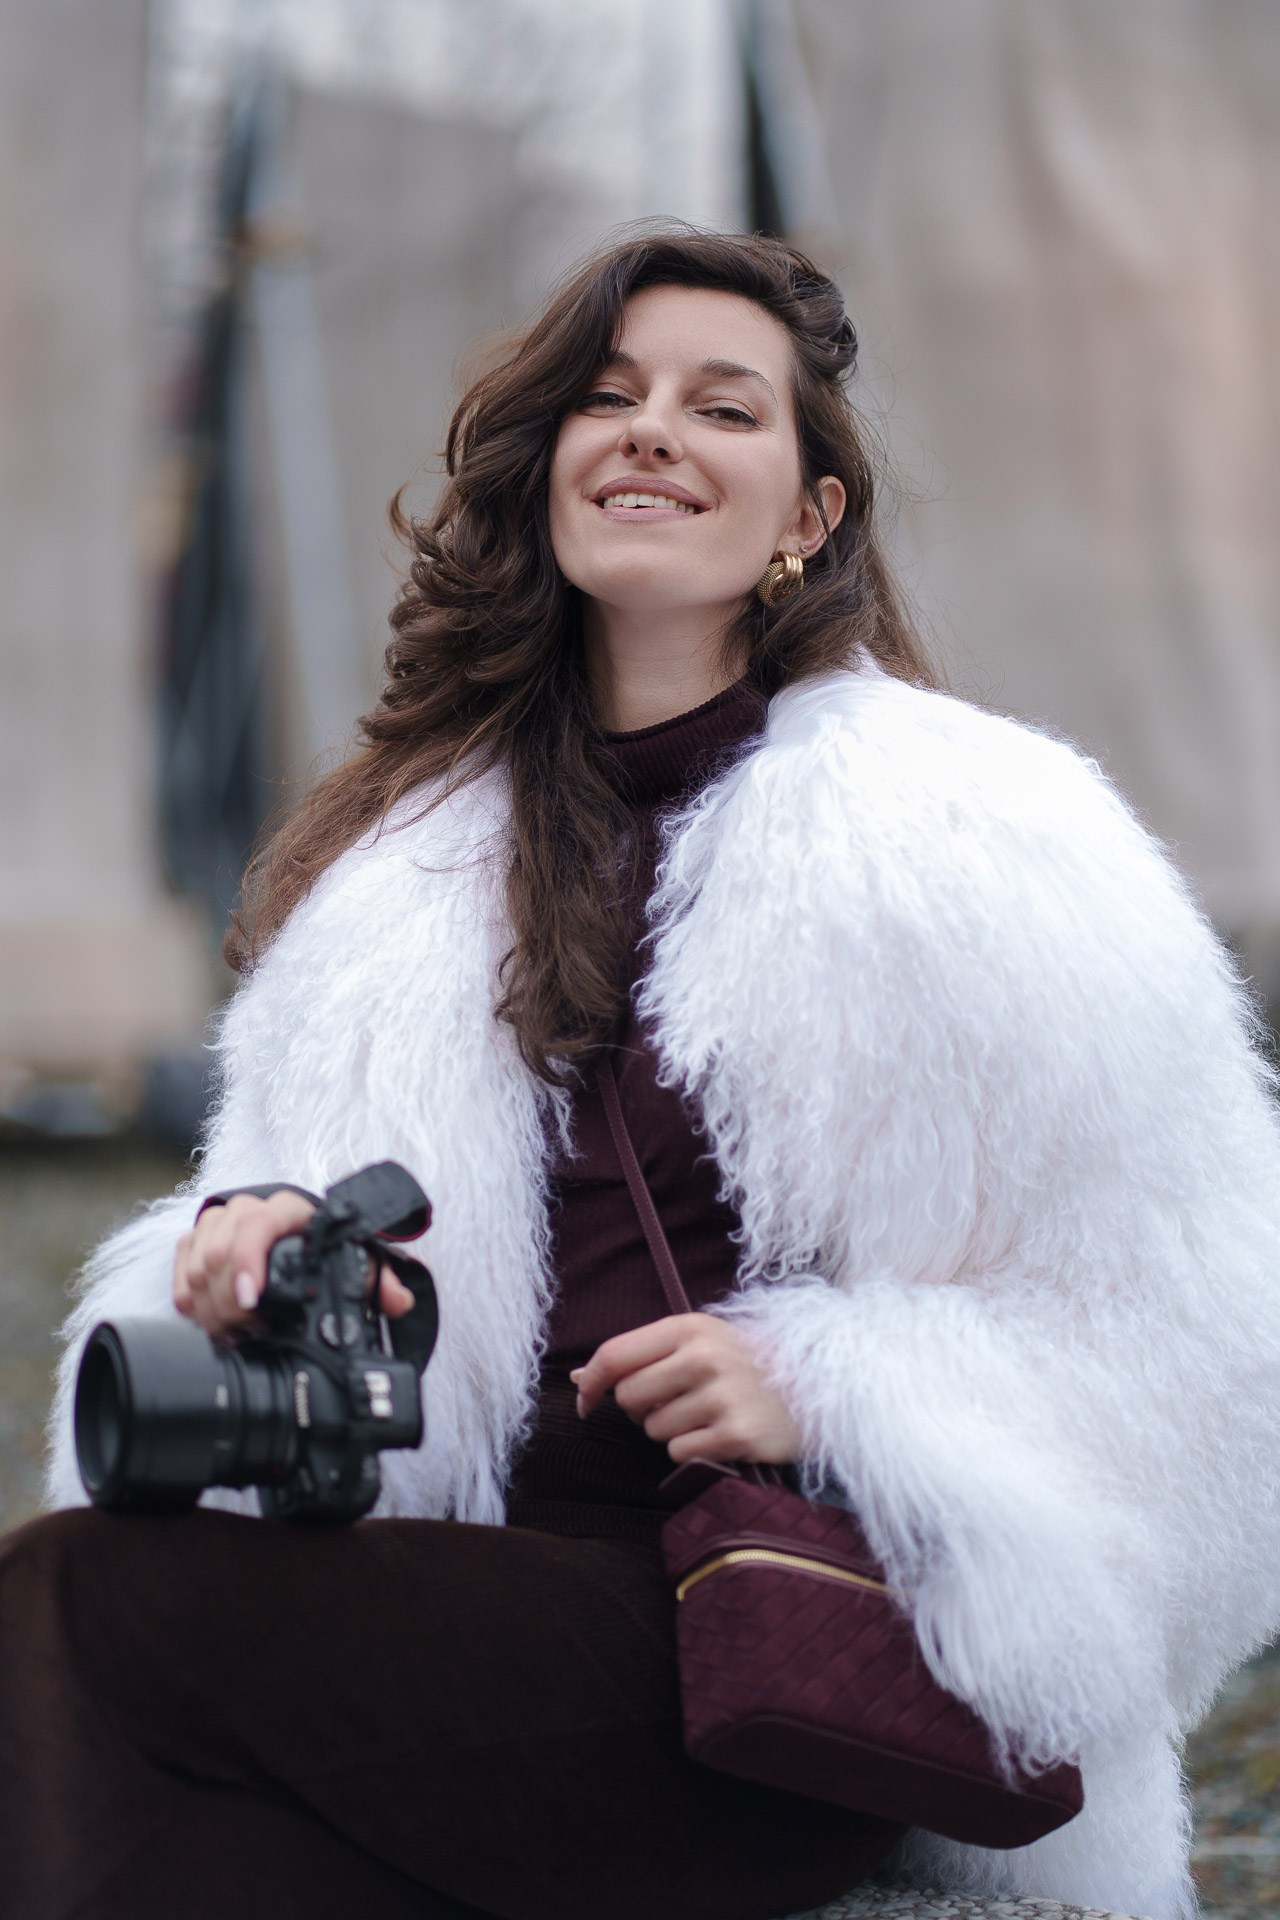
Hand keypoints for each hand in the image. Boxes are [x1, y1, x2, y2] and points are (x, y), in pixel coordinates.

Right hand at [173, 1191, 415, 1337]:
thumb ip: (376, 1279)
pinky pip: (180, 1271)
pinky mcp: (196, 1238)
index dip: (247, 1263)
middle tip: (249, 1331)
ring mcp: (219, 1222)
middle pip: (220, 1253)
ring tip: (235, 1332)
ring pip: (198, 1264)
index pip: (257, 1226)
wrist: (292, 1229)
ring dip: (212, 1306)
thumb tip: (398, 1300)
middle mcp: (249, 1209)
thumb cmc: (323, 1245)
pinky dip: (191, 1302)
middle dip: (231, 1302)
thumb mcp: (353, 1259)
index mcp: (289, 1210)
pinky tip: (212, 1321)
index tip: (249, 1300)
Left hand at [571, 1312, 798, 1464]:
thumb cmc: (744, 1364)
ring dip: (672, 1430)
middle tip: (677, 1401)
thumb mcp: (699, 1342)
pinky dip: (693, 1451)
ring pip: (654, 1430)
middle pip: (629, 1398)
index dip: (592, 1382)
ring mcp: (722, 1396)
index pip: (615, 1355)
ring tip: (708, 1414)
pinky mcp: (736, 1434)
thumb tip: (581, 1379)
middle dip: (643, 1408)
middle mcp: (705, 1357)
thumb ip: (642, 1356)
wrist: (813, 1389)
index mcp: (690, 1327)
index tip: (586, 1401)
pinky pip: (680, 1453)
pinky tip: (721, 1434)